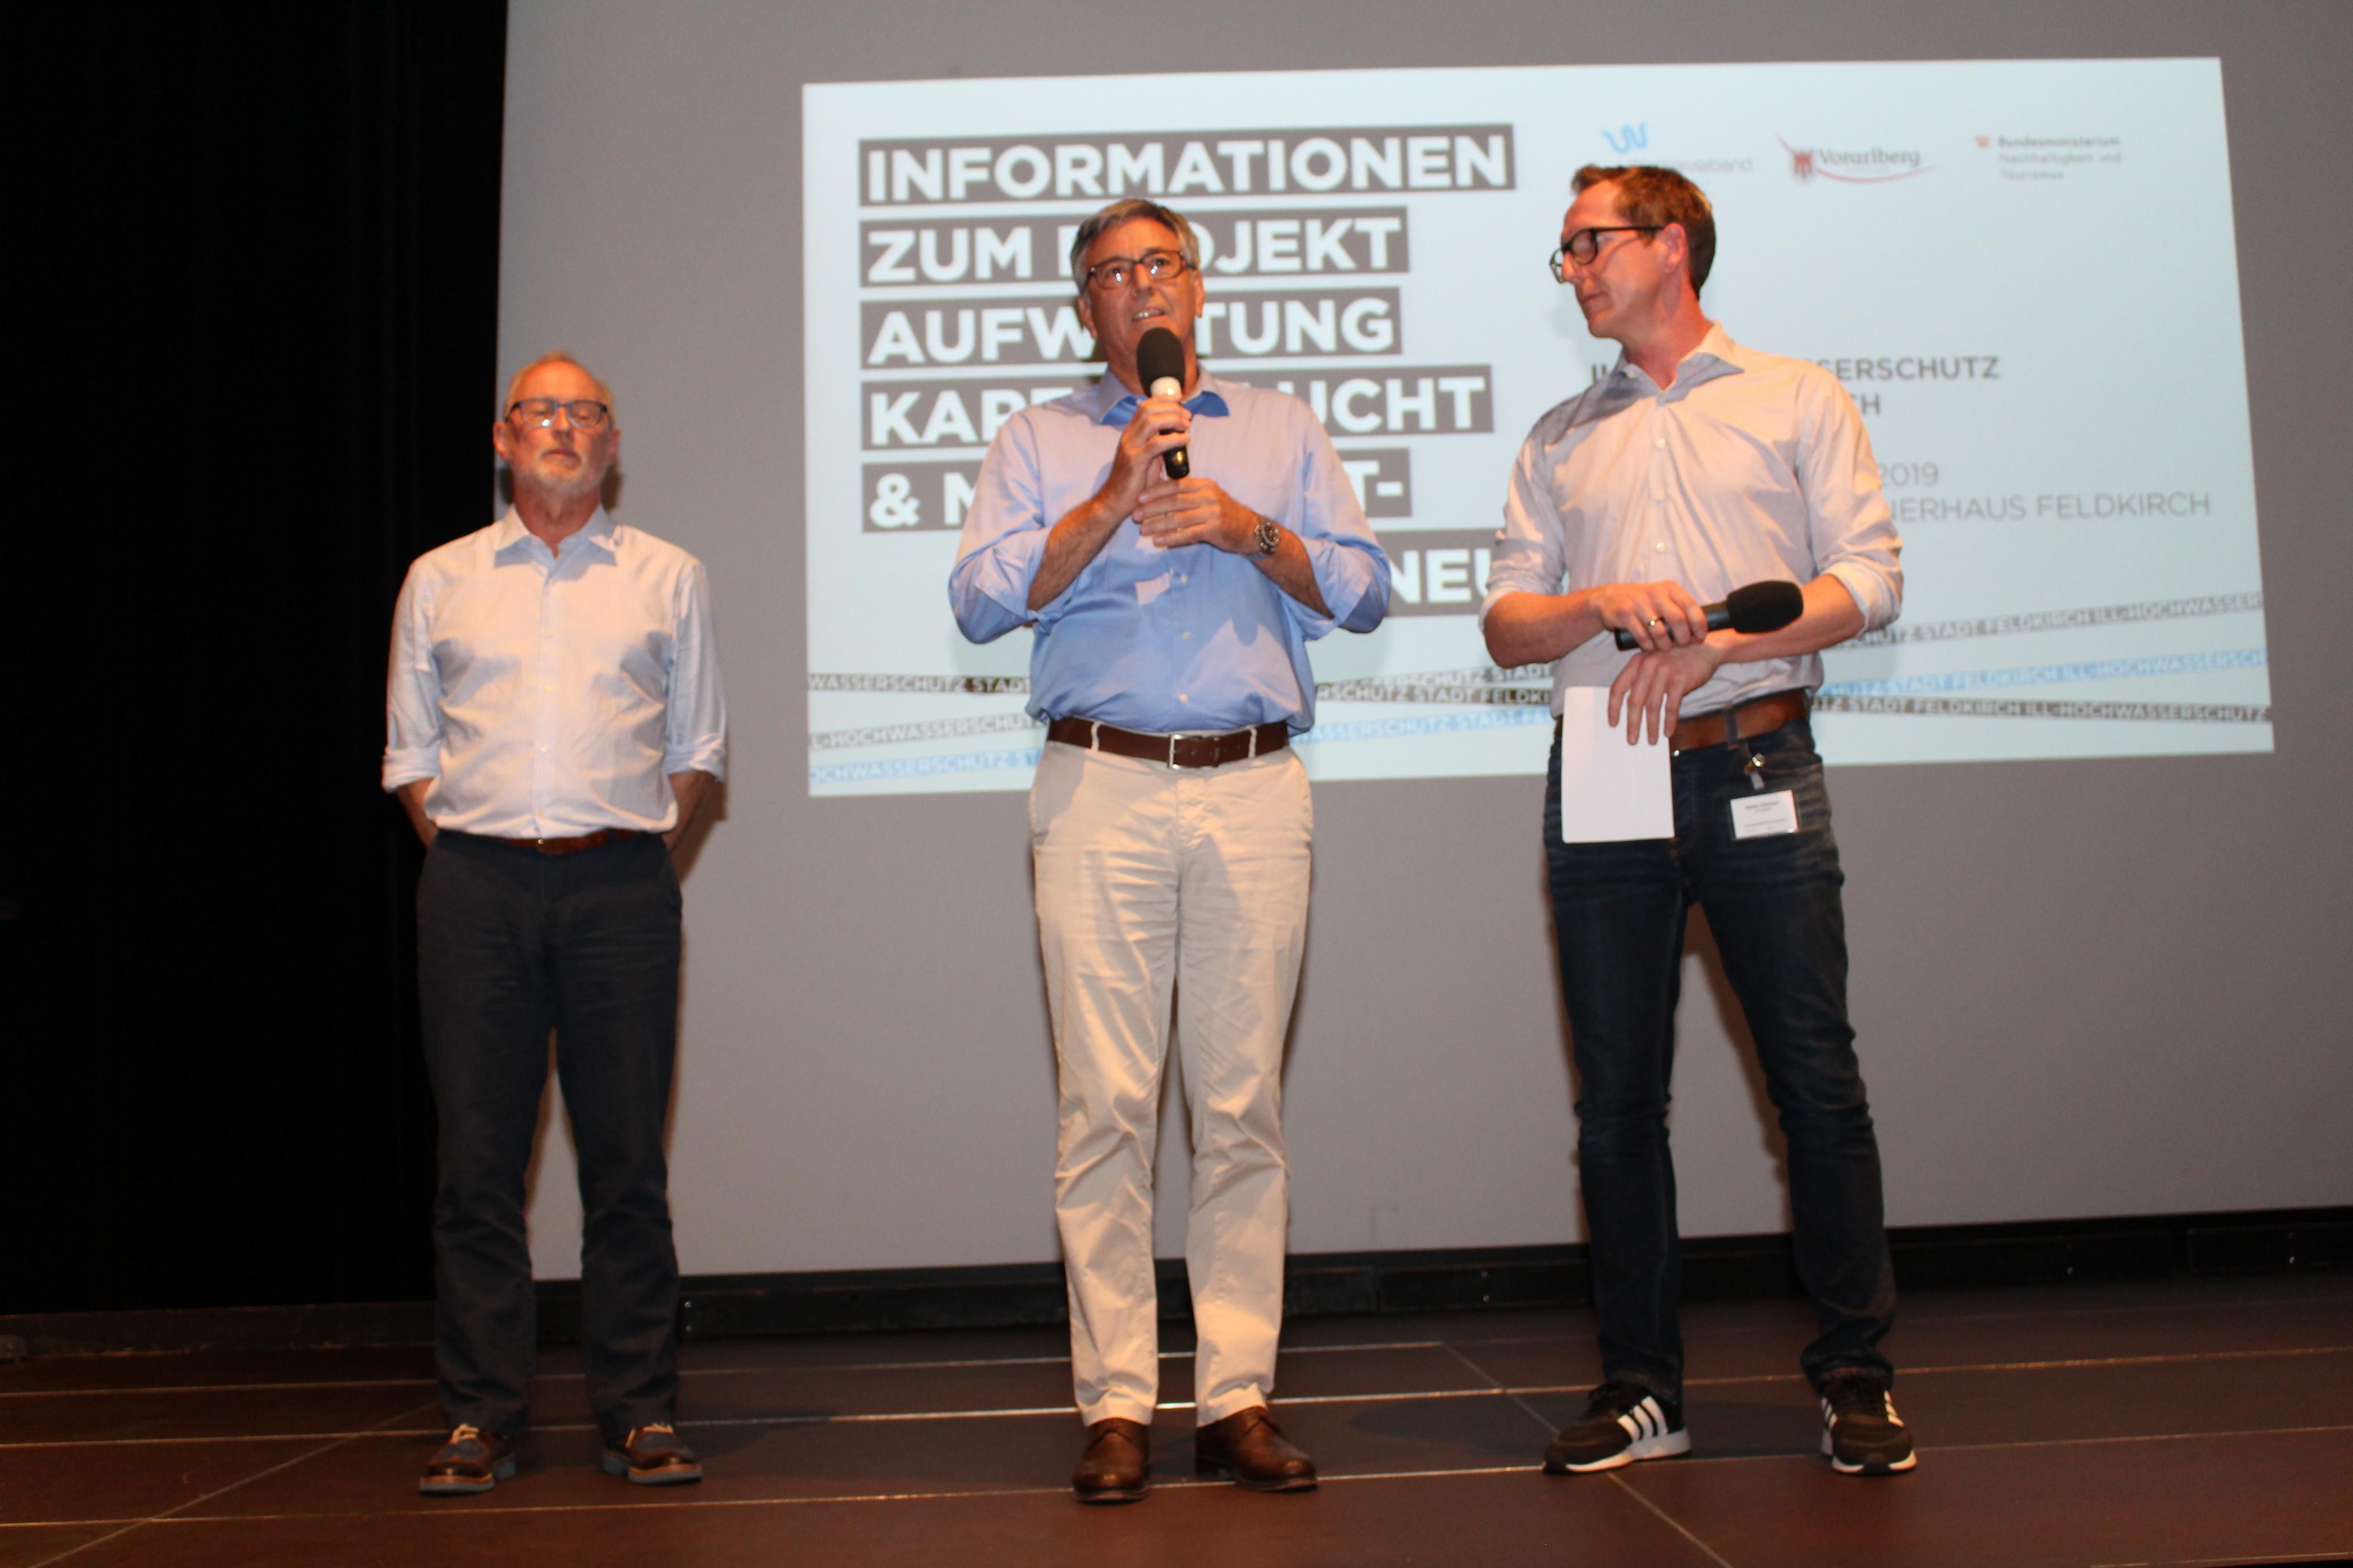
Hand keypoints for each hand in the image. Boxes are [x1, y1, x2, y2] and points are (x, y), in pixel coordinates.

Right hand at [1099, 396, 1193, 520]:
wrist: (1115, 501)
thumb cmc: (1135, 482)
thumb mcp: (1148, 458)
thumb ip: (1158, 444)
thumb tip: (1176, 433)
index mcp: (1131, 433)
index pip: (1145, 406)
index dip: (1163, 398)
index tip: (1180, 399)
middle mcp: (1128, 436)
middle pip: (1148, 409)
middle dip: (1171, 408)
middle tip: (1187, 416)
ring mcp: (1130, 447)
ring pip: (1151, 422)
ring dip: (1172, 419)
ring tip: (1186, 425)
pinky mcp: (1134, 461)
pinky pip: (1155, 444)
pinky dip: (1173, 439)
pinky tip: (1184, 439)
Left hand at [1133, 476, 1260, 552]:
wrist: (1248, 529)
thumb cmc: (1221, 513)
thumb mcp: (1206, 497)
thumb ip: (1186, 494)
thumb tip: (1158, 493)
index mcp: (1204, 485)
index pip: (1176, 485)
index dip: (1156, 491)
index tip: (1139, 497)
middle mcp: (1208, 496)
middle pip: (1175, 501)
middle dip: (1152, 508)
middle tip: (1136, 514)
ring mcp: (1212, 512)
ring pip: (1179, 518)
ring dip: (1158, 524)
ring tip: (1143, 529)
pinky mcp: (1214, 529)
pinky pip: (1188, 534)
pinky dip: (1171, 538)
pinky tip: (1158, 541)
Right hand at [1590, 580, 1708, 653]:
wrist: (1610, 598)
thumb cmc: (1644, 602)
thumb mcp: (1663, 598)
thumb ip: (1681, 609)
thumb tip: (1703, 629)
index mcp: (1670, 588)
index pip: (1692, 606)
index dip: (1699, 625)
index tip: (1700, 638)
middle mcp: (1656, 593)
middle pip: (1678, 619)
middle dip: (1683, 637)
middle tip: (1683, 645)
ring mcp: (1639, 602)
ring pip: (1659, 630)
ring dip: (1665, 644)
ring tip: (1665, 648)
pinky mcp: (1625, 613)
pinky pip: (1641, 635)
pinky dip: (1648, 645)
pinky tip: (1650, 647)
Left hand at [1609, 638, 1725, 744]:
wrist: (1703, 649)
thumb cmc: (1675, 660)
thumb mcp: (1653, 662)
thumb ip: (1640, 679)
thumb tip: (1630, 711)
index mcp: (1637, 662)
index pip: (1618, 687)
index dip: (1613, 708)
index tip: (1613, 723)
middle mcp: (1648, 665)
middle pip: (1634, 701)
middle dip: (1632, 724)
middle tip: (1632, 740)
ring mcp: (1664, 671)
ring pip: (1652, 706)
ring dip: (1651, 727)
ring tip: (1651, 740)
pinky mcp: (1680, 679)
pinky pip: (1671, 706)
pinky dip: (1669, 722)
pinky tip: (1667, 732)